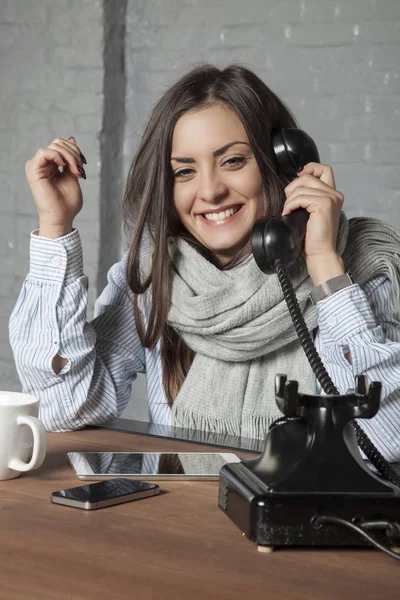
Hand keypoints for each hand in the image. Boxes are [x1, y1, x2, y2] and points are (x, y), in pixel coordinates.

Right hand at [25, 137, 86, 237]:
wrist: (62, 217)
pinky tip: (64, 166)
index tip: (83, 166)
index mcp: (51, 165)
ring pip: (54, 146)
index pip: (61, 145)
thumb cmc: (67, 202)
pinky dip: (57, 156)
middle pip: (58, 143)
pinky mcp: (33, 170)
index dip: (75, 151)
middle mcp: (42, 164)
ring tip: (75, 171)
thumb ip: (72, 159)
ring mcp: (37, 166)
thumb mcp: (73, 175)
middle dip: (74, 154)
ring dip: (69, 156)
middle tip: (80, 170)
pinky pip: (44, 152)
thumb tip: (72, 139)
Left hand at [282, 162, 344, 284]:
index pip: (323, 169)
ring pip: (300, 188)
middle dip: (293, 188)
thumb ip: (309, 196)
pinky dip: (290, 205)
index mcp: (333, 194)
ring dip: (289, 200)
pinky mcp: (323, 204)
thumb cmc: (314, 236)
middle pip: (308, 177)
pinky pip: (299, 197)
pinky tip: (289, 214)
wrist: (320, 252)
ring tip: (289, 212)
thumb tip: (295, 185)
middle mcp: (335, 194)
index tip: (298, 178)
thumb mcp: (311, 211)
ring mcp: (330, 198)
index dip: (310, 168)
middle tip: (290, 203)